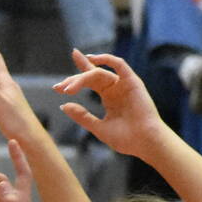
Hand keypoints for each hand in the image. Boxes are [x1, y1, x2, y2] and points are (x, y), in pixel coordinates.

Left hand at [53, 49, 173, 160]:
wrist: (145, 143)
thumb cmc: (126, 139)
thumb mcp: (98, 128)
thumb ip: (82, 116)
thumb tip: (63, 105)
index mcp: (108, 97)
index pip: (89, 81)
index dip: (74, 79)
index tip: (56, 86)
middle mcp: (115, 88)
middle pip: (91, 76)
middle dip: (74, 80)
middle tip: (60, 88)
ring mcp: (123, 84)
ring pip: (99, 73)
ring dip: (82, 77)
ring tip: (69, 87)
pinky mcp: (132, 82)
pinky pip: (119, 65)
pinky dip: (106, 59)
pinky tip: (91, 59)